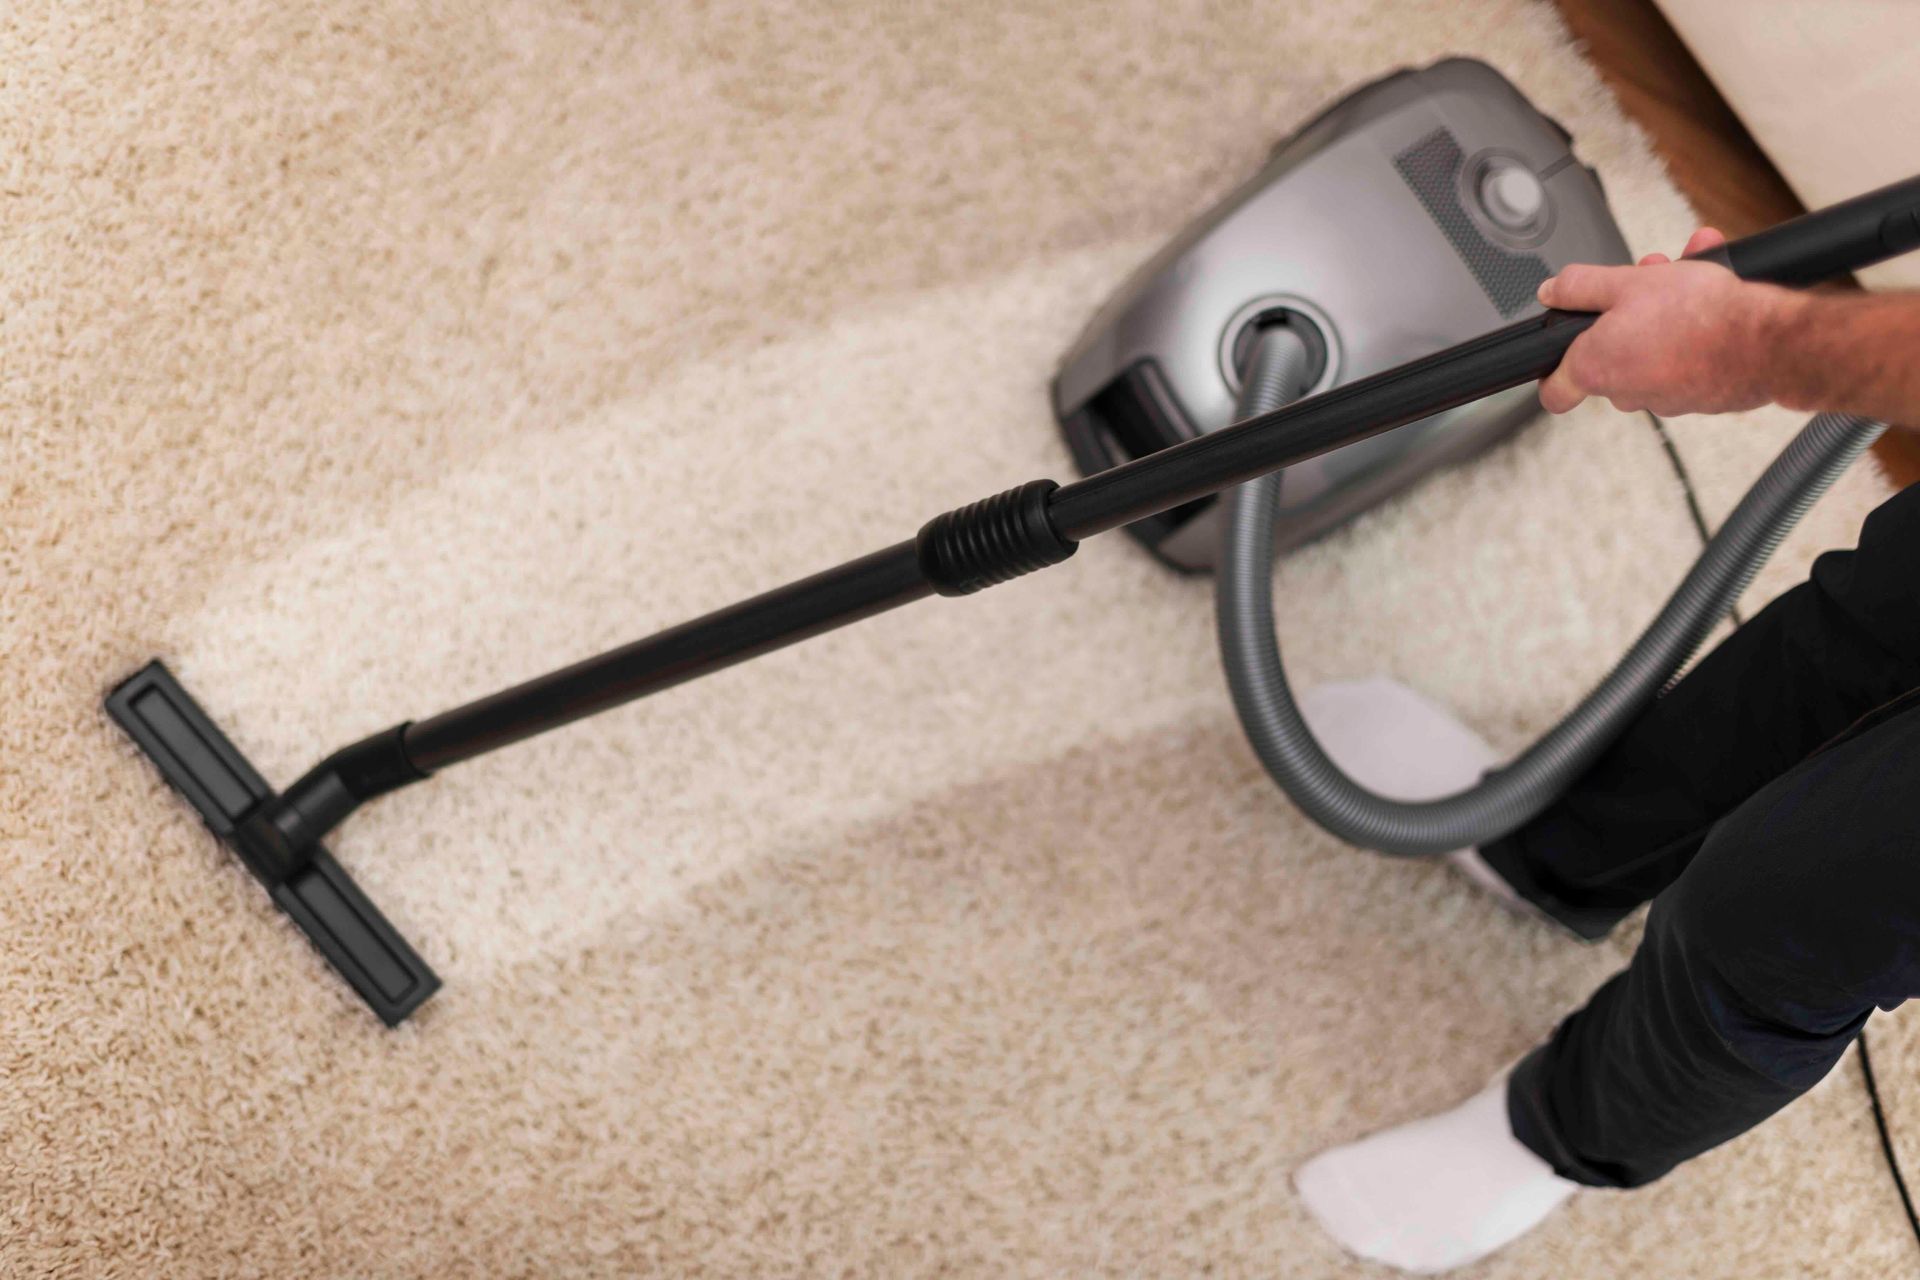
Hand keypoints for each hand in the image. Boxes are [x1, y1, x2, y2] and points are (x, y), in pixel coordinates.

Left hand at [1536, 227, 1800, 415]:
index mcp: (1596, 369)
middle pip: (1612, 353)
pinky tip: (1717, 297)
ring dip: (1666, 313)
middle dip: (1628, 314)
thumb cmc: (1702, 316)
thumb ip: (1581, 287)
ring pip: (1654, 350)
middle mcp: (1627, 393)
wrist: (1770, 343)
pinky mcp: (1702, 397)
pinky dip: (1697, 331)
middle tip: (1651, 280)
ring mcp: (1666, 399)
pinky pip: (1688, 359)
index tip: (1558, 355)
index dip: (1552, 371)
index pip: (1556, 392)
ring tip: (1693, 276)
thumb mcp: (1628, 282)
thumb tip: (1553, 291)